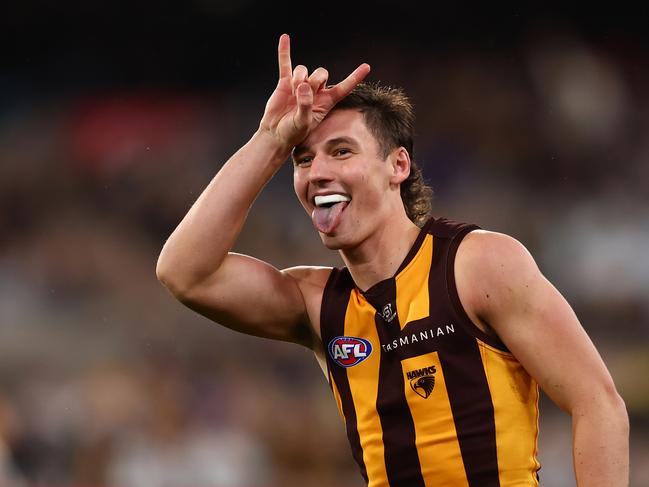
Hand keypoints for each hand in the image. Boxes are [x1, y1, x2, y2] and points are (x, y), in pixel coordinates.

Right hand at [259, 34, 369, 150]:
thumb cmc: (292, 132)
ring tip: (292, 92)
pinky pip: (286, 64)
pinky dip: (284, 52)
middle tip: (303, 93)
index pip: (344, 88)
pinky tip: (285, 38)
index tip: (366, 67)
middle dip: (314, 80)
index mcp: (326, 102)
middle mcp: (315, 92)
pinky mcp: (285, 83)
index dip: (354, 78)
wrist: (276, 133)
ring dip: (298, 77)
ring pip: (303, 69)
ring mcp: (300, 85)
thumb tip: (303, 86)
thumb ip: (306, 105)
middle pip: (321, 73)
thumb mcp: (303, 123)